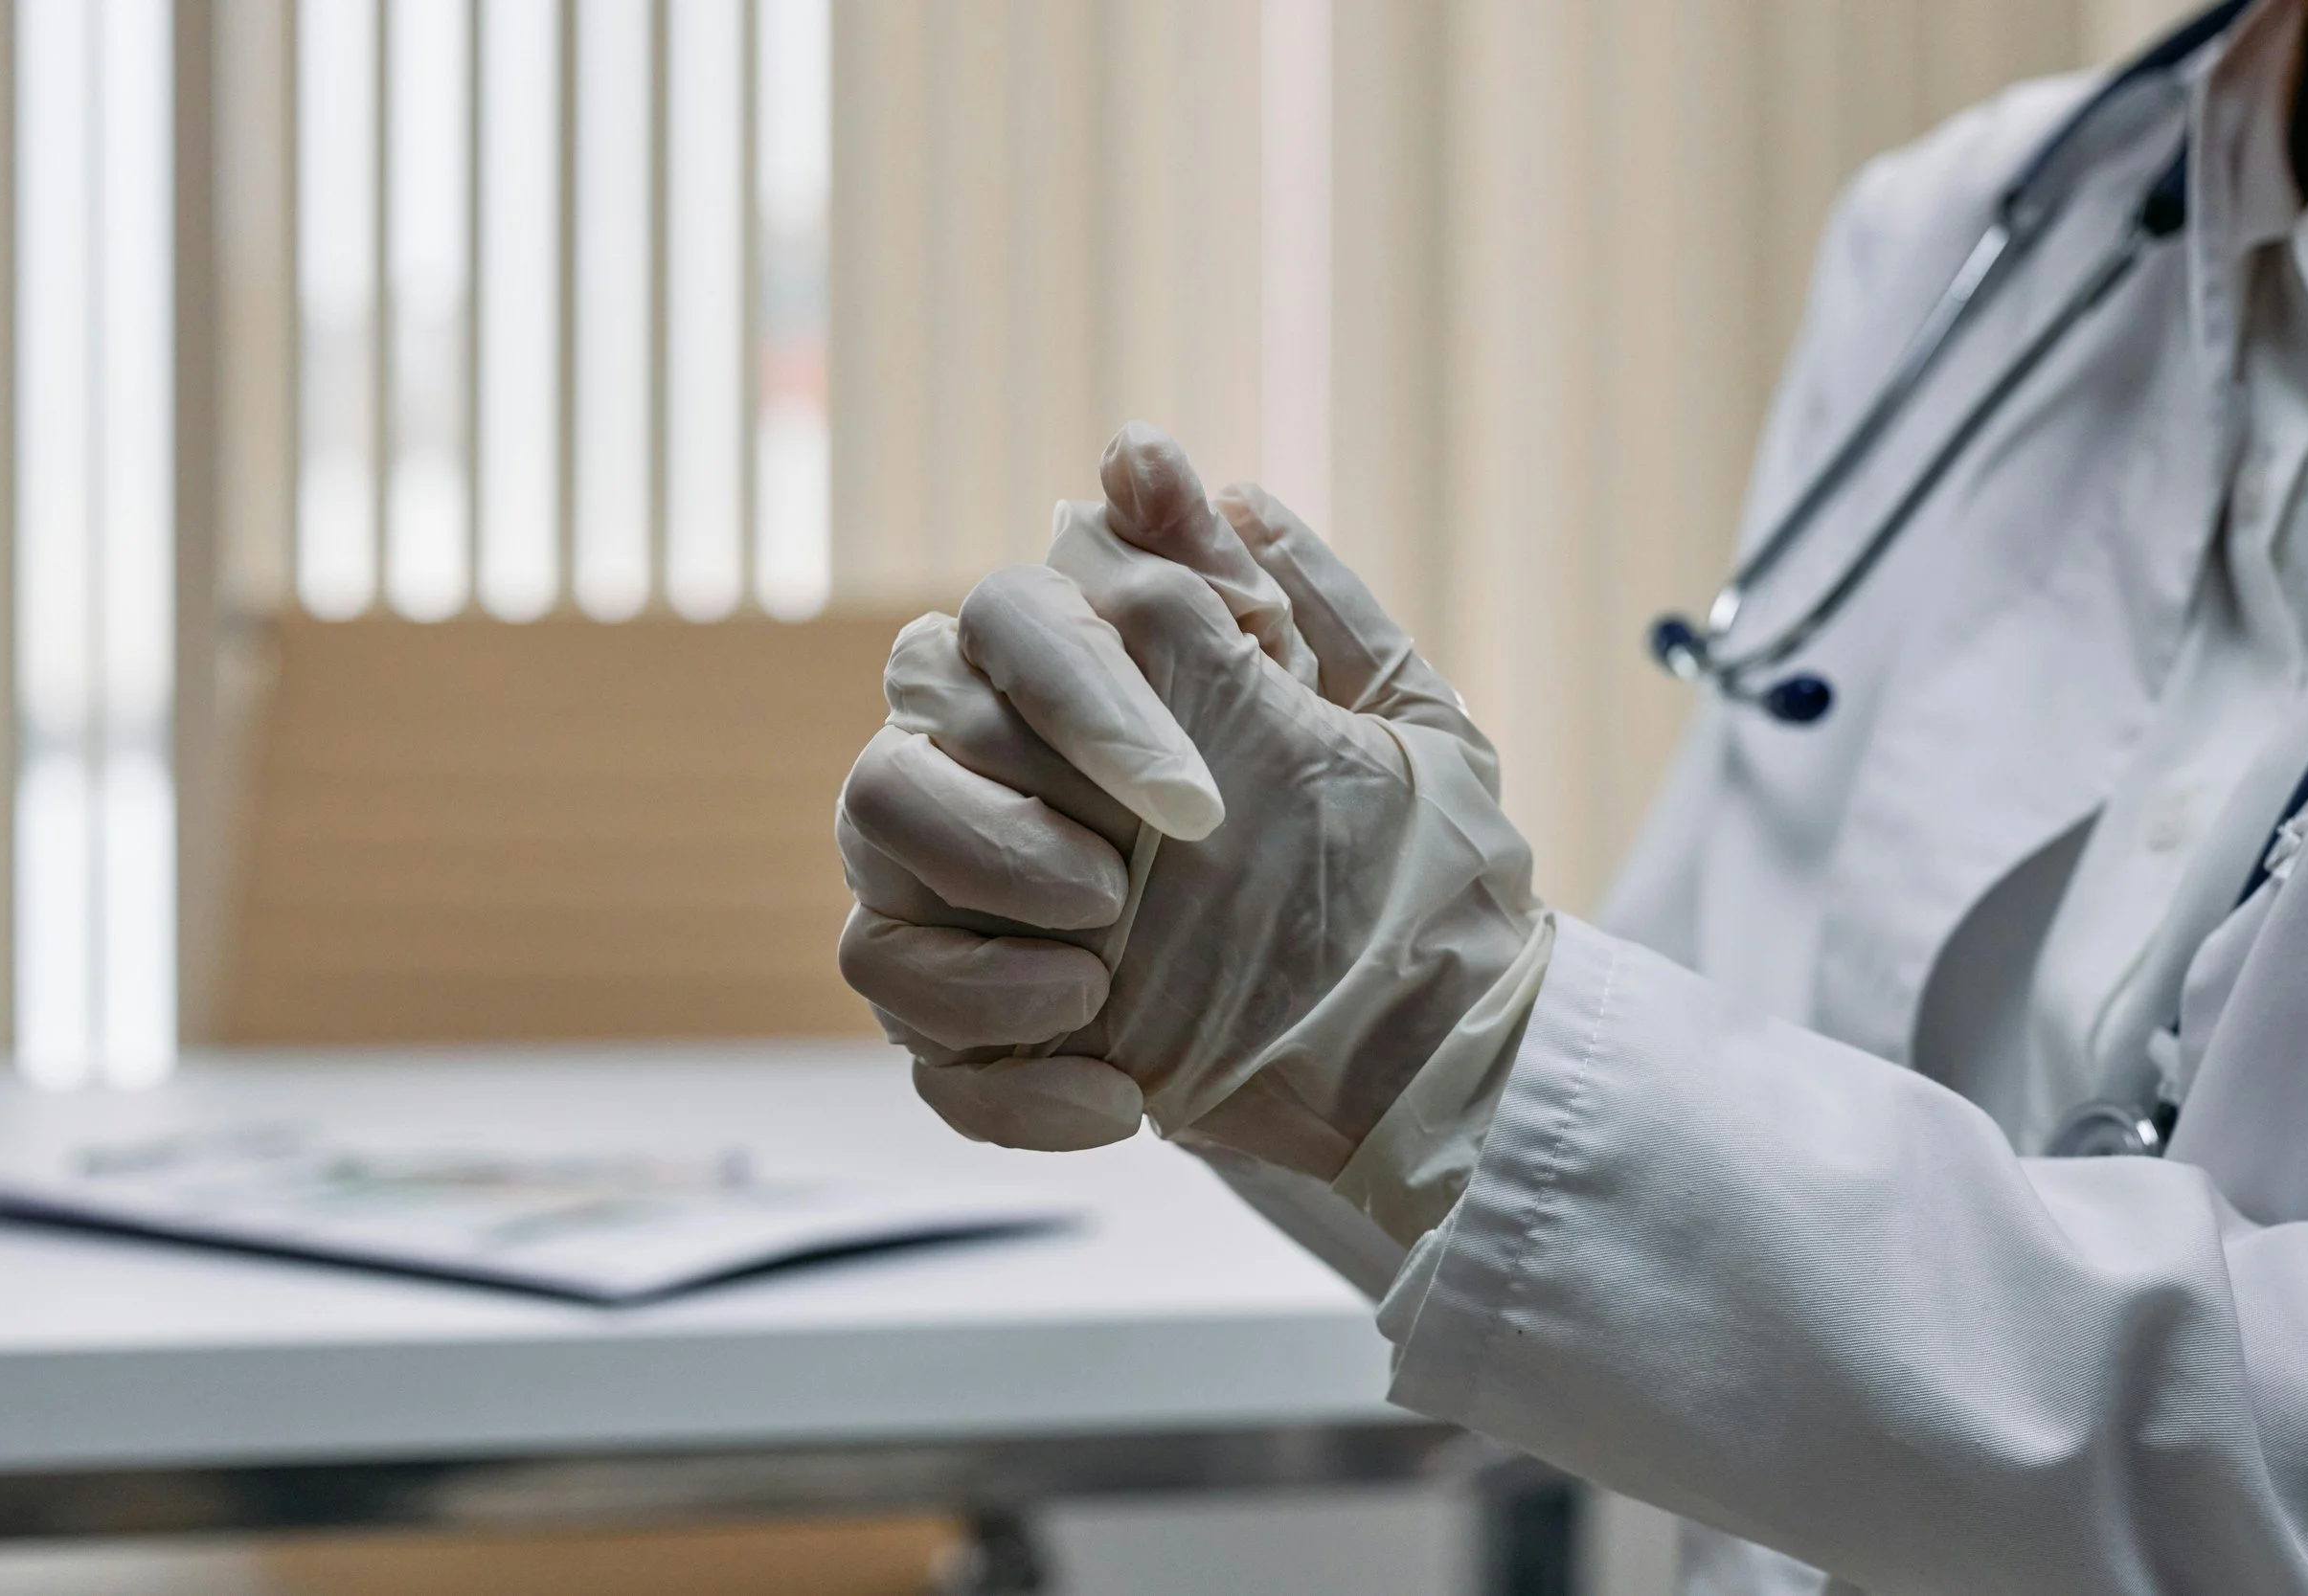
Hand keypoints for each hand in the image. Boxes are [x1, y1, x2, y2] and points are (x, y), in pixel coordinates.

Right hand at [836, 424, 1546, 1187]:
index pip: (1003, 624)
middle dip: (999, 834)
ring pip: (869, 907)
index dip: (1076, 700)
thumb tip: (1140, 450)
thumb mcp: (1380, 724)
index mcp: (1097, 696)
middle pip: (888, 761)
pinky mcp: (973, 1031)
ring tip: (1098, 987)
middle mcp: (1007, 787)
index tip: (1193, 803)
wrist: (1437, 1054)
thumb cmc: (1412, 876)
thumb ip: (1263, 591)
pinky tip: (1121, 1102)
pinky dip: (1004, 1081)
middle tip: (1119, 897)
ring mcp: (973, 912)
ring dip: (968, 954)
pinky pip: (914, 1049)